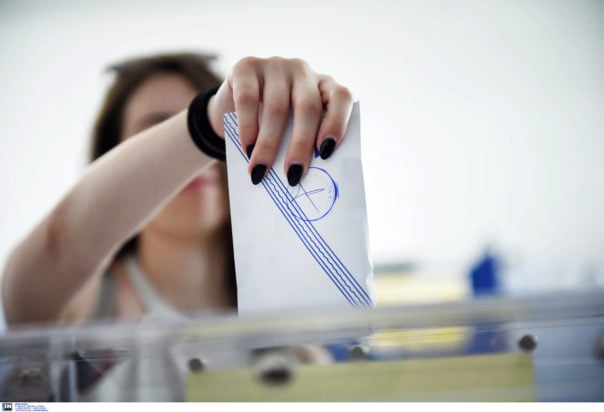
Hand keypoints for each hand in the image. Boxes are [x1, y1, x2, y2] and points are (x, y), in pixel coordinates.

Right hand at [207, 56, 353, 185]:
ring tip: (261, 171)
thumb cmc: (274, 127)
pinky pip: (248, 99)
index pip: (341, 98)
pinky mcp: (246, 67)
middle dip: (300, 145)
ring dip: (269, 145)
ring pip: (277, 107)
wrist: (233, 108)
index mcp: (325, 86)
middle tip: (293, 176)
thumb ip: (304, 145)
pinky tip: (246, 149)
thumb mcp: (293, 131)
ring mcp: (275, 66)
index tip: (326, 153)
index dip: (337, 123)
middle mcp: (303, 71)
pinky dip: (248, 128)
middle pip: (308, 107)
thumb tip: (302, 178)